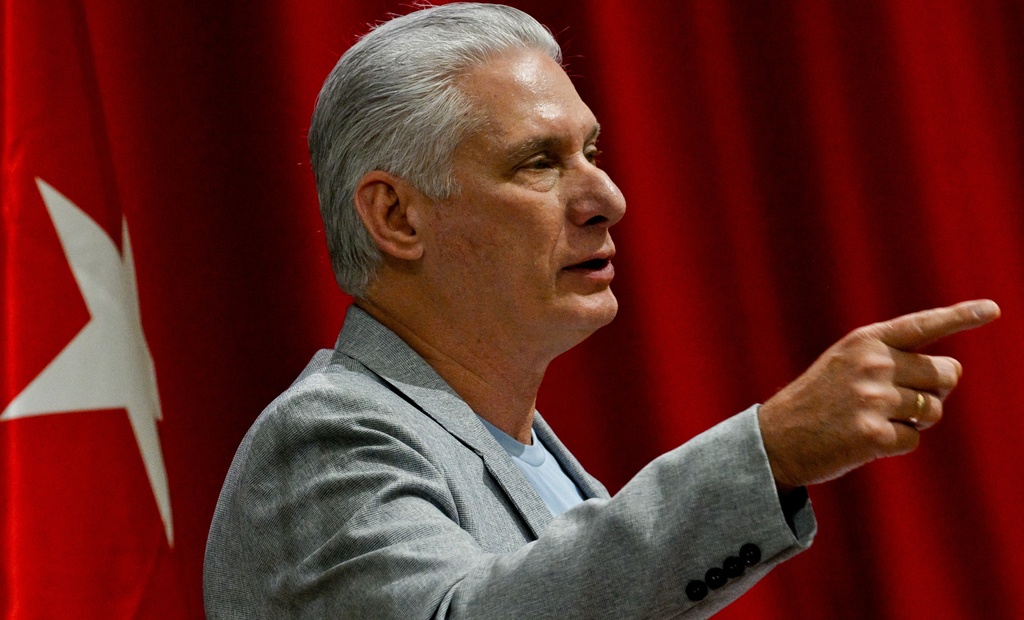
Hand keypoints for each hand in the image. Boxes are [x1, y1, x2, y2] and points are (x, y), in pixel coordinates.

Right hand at [758, 299, 999, 489]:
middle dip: (933, 391)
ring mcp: (872, 399)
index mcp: (865, 341)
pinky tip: (866, 439)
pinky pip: (913, 440)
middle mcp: (872, 364)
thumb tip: (953, 373)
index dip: (961, 316)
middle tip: (899, 402)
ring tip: (876, 420)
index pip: (923, 325)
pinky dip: (897, 443)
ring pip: (934, 410)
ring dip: (914, 421)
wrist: (776, 438)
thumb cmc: (819, 401)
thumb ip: (894, 359)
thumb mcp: (846, 363)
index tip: (993, 309)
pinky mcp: (873, 434)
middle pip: (944, 375)